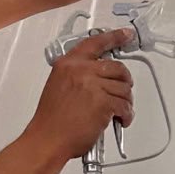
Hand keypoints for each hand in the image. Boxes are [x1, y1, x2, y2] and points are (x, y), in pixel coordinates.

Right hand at [28, 29, 134, 159]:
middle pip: (117, 67)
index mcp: (68, 64)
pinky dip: (126, 115)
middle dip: (125, 81)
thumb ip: (77, 76)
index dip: (114, 37)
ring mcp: (93, 86)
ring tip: (119, 111)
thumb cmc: (51, 120)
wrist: (48, 139)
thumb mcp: (58, 86)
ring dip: (125, 101)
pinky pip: (125, 106)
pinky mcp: (103, 103)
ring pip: (124, 88)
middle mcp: (81, 71)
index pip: (95, 43)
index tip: (126, 34)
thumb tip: (98, 78)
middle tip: (123, 91)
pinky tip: (120, 120)